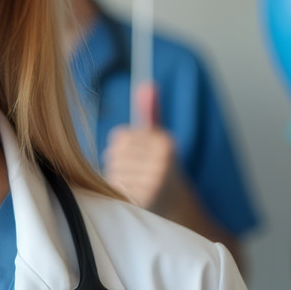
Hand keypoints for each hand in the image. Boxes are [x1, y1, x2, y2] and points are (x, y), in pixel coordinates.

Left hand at [103, 83, 180, 212]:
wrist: (176, 205)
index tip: (140, 156)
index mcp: (164, 140)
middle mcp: (162, 158)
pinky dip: (120, 190)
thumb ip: (150, 111)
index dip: (124, 148)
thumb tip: (146, 84)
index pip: (119, 137)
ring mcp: (155, 178)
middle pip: (114, 154)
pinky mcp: (146, 196)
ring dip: (118, 178)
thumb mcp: (158, 137)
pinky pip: (117, 187)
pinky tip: (134, 194)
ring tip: (136, 183)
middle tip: (137, 172)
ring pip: (114, 170)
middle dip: (120, 163)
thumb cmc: (161, 166)